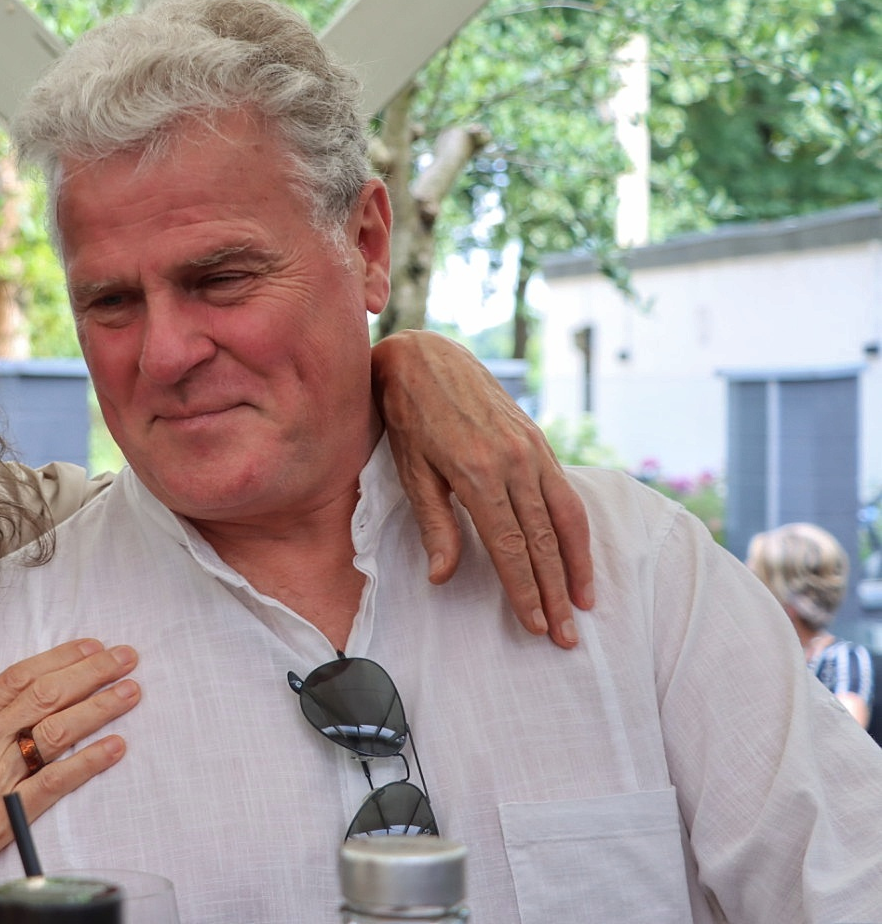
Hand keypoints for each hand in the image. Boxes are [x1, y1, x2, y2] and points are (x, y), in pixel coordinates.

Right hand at [0, 634, 138, 915]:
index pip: (20, 678)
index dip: (60, 658)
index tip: (89, 646)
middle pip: (48, 697)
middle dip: (92, 673)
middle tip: (125, 657)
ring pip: (58, 734)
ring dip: (99, 709)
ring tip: (130, 691)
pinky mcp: (6, 818)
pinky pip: (55, 785)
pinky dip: (88, 764)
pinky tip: (114, 748)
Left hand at [371, 330, 592, 647]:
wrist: (427, 358)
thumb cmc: (409, 416)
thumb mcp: (411, 470)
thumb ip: (435, 524)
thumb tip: (443, 576)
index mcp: (478, 472)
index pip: (510, 546)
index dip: (524, 588)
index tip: (535, 624)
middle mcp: (514, 462)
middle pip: (544, 540)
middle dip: (556, 592)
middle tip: (565, 635)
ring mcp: (532, 450)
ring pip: (566, 519)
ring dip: (577, 566)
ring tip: (584, 606)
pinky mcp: (539, 442)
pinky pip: (566, 494)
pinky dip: (577, 531)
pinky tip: (580, 557)